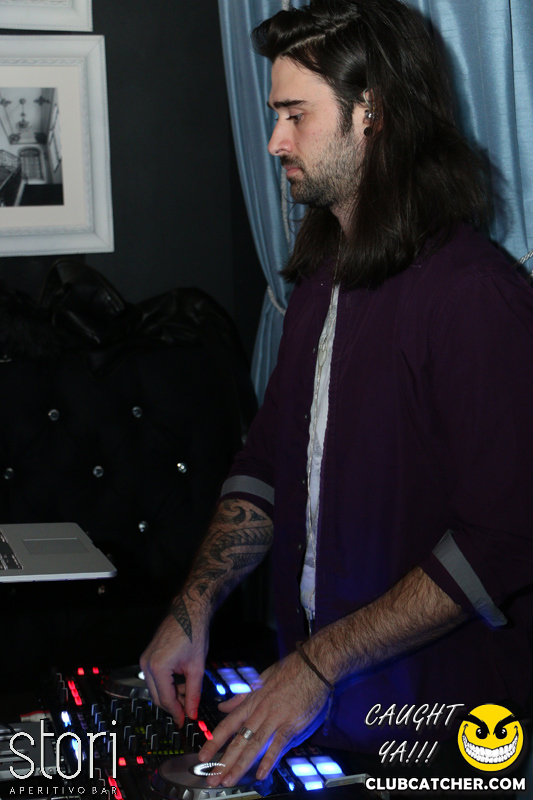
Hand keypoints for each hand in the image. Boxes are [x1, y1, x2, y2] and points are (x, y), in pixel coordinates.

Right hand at [140, 610, 208, 726]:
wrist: (188, 611)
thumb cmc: (193, 633)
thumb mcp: (197, 668)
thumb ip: (193, 694)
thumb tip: (191, 713)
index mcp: (158, 668)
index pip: (166, 700)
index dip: (177, 713)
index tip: (185, 722)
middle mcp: (147, 664)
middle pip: (158, 697)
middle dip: (173, 706)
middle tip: (188, 712)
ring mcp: (145, 659)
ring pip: (155, 688)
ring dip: (170, 695)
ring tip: (188, 693)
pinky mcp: (148, 656)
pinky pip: (154, 678)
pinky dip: (166, 684)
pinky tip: (181, 683)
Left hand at [197, 651, 329, 787]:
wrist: (315, 666)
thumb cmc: (291, 671)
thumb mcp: (262, 679)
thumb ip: (242, 697)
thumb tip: (224, 706)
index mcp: (253, 701)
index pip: (228, 725)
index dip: (214, 742)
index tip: (203, 756)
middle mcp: (261, 711)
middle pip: (238, 740)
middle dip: (223, 761)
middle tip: (212, 777)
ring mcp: (276, 719)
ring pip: (254, 745)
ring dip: (240, 765)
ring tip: (229, 779)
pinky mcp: (292, 725)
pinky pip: (278, 745)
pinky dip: (269, 760)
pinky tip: (261, 774)